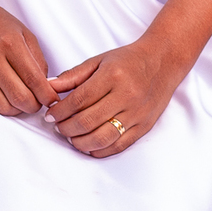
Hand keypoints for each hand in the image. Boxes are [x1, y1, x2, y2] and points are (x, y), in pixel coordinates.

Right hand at [0, 0, 57, 115]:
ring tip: (24, 102)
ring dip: (18, 110)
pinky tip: (9, 97)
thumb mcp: (24, 32)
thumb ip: (38, 59)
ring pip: (3, 106)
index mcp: (10, 44)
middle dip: (35, 106)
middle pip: (20, 98)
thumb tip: (45, 86)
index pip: (34, 80)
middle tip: (39, 102)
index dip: (47, 95)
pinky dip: (3, 105)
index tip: (52, 99)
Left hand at [48, 37, 186, 155]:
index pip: (79, 100)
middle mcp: (126, 96)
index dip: (60, 111)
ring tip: (71, 137)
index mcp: (113, 76)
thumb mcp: (99, 60)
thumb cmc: (128, 60)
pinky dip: (99, 150)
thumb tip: (48, 88)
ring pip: (102, 138)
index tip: (50, 115)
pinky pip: (118, 146)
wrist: (163, 62)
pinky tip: (88, 145)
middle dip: (66, 128)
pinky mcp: (144, 126)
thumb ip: (73, 76)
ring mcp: (137, 113)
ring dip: (80, 142)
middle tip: (58, 127)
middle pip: (88, 121)